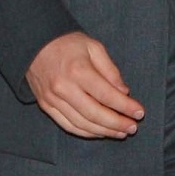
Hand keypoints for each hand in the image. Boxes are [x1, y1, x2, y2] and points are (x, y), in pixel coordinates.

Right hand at [25, 32, 144, 138]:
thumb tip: (124, 92)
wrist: (35, 43)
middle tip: (133, 128)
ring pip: (82, 124)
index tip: (140, 112)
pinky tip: (100, 132)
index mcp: (79, 71)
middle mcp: (64, 88)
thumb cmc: (68, 43)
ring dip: (103, 131)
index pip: (107, 95)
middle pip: (95, 114)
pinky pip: (68, 125)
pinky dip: (86, 132)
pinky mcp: (46, 106)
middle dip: (117, 123)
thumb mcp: (94, 47)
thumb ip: (110, 70)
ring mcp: (53, 100)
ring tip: (120, 133)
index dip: (125, 106)